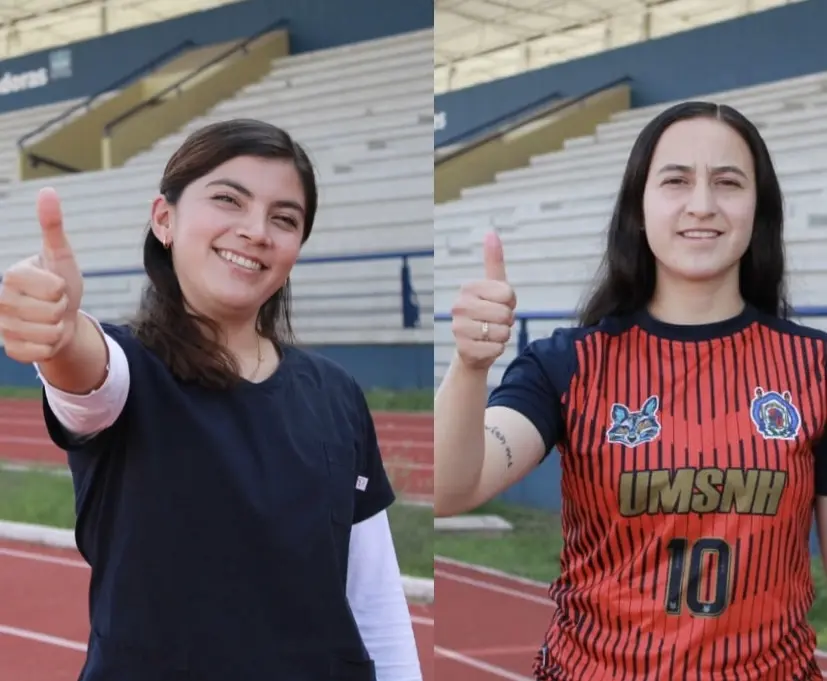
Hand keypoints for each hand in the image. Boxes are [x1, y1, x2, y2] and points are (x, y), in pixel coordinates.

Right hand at [0, 187, 83, 363]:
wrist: (63, 317)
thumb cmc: (61, 283)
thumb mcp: (62, 256)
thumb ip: (53, 226)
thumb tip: (48, 191)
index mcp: (12, 275)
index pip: (52, 288)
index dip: (62, 288)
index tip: (56, 285)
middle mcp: (1, 300)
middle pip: (51, 312)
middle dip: (62, 309)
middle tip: (55, 304)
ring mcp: (3, 327)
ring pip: (48, 334)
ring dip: (58, 328)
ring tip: (52, 319)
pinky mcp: (11, 349)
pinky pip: (41, 352)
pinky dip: (51, 347)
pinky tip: (45, 337)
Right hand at [450, 231, 516, 370]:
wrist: (473, 347)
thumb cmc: (488, 312)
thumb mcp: (494, 286)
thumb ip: (493, 261)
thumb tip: (491, 232)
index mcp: (468, 288)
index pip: (508, 294)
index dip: (510, 302)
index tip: (499, 304)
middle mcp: (459, 306)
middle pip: (505, 314)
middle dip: (507, 321)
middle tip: (495, 322)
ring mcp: (458, 328)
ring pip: (502, 332)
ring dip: (503, 336)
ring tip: (490, 334)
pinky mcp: (464, 349)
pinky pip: (497, 349)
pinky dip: (497, 350)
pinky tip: (485, 347)